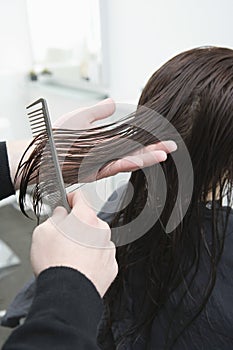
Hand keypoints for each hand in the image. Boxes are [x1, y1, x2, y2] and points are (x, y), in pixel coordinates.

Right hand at [30, 190, 117, 296]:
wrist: (68, 295)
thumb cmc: (55, 264)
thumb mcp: (42, 232)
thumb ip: (54, 218)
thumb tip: (60, 215)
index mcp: (86, 218)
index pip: (81, 198)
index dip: (71, 198)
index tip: (67, 201)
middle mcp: (101, 231)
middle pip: (88, 221)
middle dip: (77, 226)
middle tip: (62, 236)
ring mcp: (108, 249)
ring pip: (95, 239)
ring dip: (85, 243)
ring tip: (69, 256)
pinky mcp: (111, 266)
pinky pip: (101, 256)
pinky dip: (92, 259)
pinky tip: (79, 266)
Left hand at [54, 98, 176, 178]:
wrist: (41, 152)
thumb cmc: (57, 137)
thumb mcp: (80, 117)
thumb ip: (98, 111)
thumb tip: (113, 102)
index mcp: (105, 141)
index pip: (130, 139)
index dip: (146, 138)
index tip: (161, 134)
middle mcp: (106, 154)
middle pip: (134, 151)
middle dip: (153, 149)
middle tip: (172, 147)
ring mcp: (101, 163)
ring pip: (128, 160)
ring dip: (146, 158)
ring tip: (164, 154)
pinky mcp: (93, 171)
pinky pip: (114, 167)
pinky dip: (129, 163)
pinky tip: (142, 160)